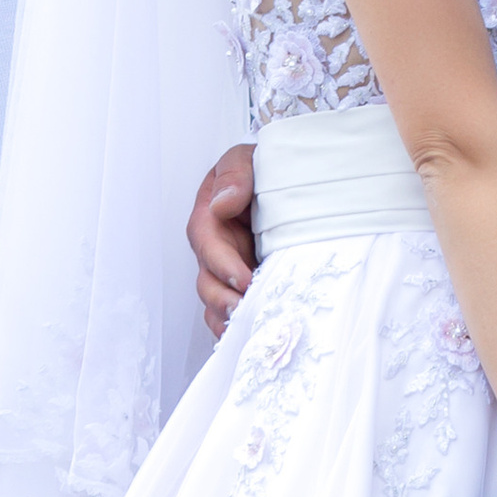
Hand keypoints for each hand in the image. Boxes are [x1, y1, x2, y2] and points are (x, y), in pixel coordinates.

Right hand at [189, 144, 257, 339]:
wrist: (290, 181)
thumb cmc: (265, 169)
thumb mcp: (248, 160)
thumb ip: (236, 176)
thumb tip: (221, 203)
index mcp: (211, 217)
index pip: (206, 243)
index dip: (222, 264)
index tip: (243, 279)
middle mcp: (215, 248)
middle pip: (208, 280)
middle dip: (224, 300)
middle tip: (246, 311)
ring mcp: (229, 271)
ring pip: (217, 302)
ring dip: (229, 318)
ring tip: (249, 328)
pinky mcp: (245, 286)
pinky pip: (233, 311)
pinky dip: (238, 327)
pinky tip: (253, 336)